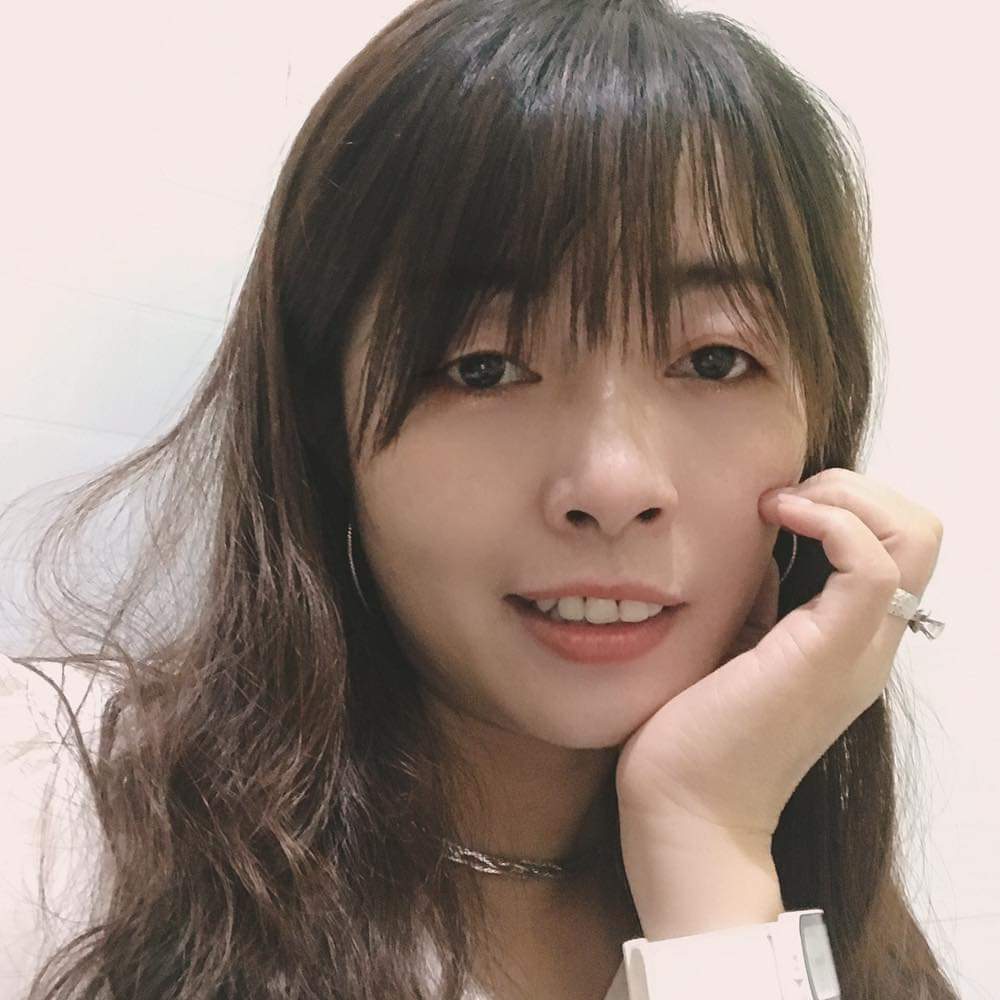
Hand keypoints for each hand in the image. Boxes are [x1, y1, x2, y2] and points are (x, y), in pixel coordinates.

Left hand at [615, 468, 942, 844]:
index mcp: (847, 640)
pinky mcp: (826, 654)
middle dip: (855, 487)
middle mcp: (868, 644)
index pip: (898, 543)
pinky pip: (871, 566)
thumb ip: (763, 597)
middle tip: (784, 501)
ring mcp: (856, 650)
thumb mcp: (736, 643)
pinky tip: (775, 518)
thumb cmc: (695, 734)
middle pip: (921, 530)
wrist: (684, 813)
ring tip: (781, 508)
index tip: (775, 503)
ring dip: (846, 496)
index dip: (848, 500)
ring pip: (914, 536)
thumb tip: (759, 541)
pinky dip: (832, 520)